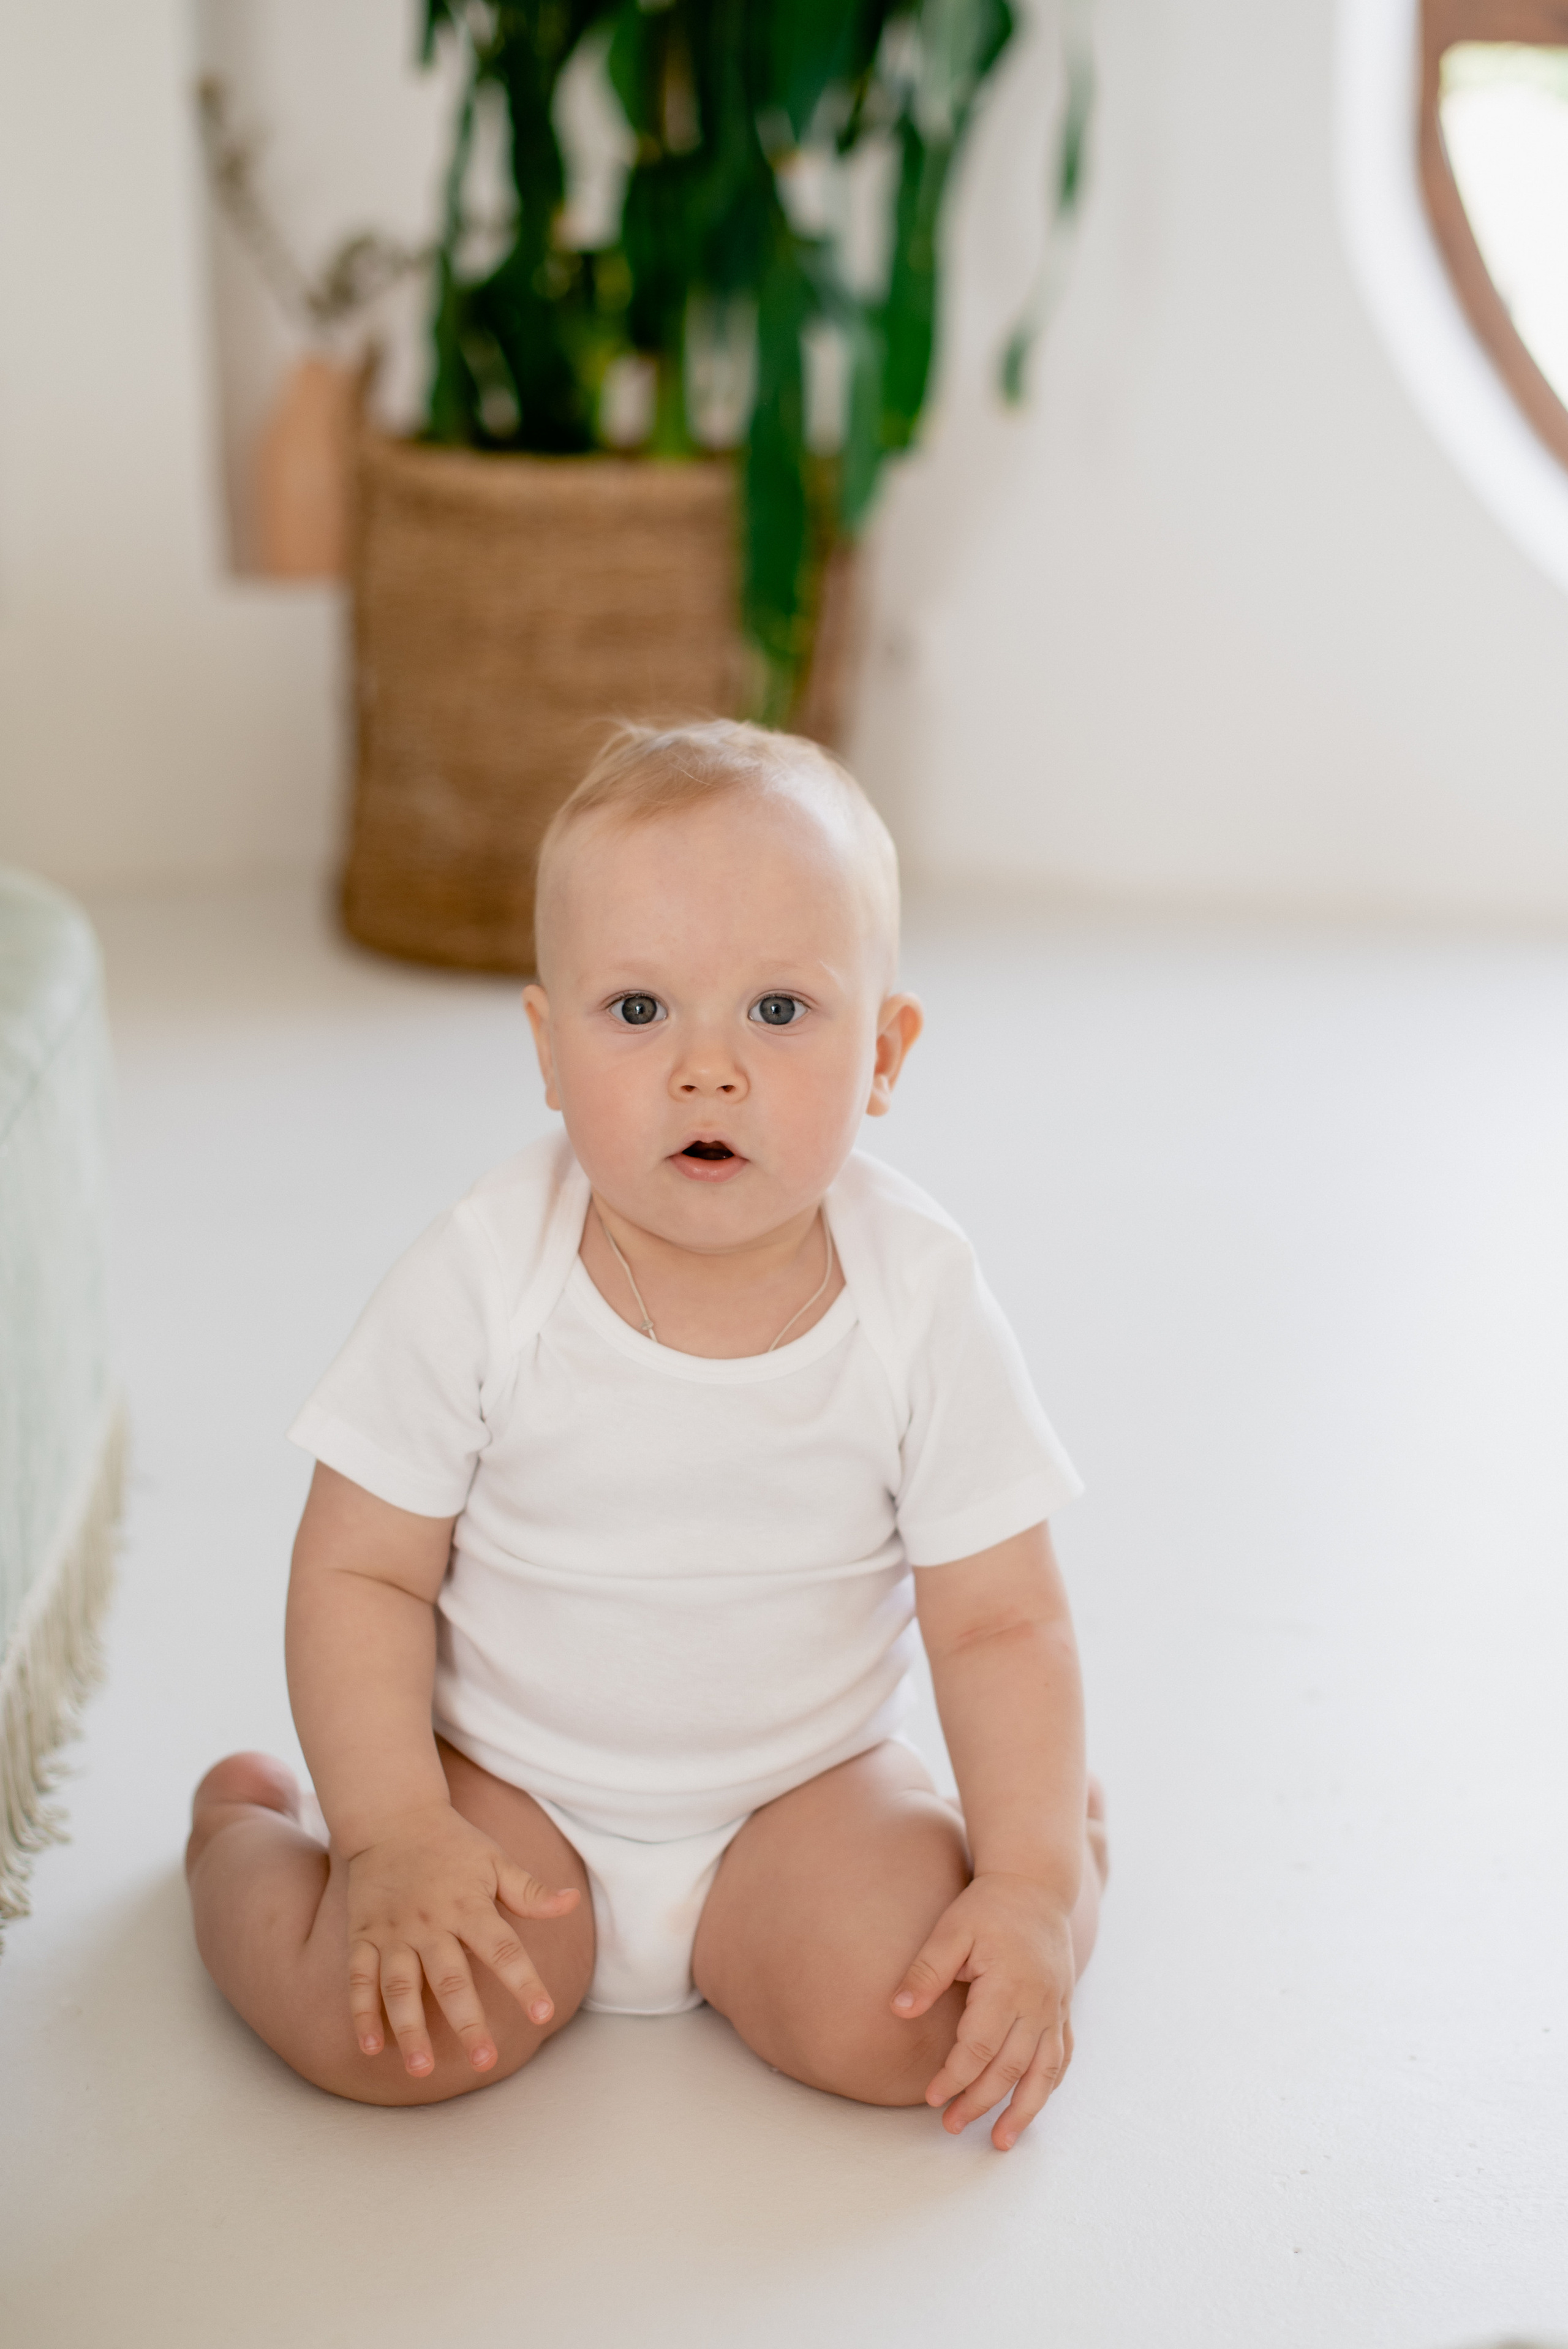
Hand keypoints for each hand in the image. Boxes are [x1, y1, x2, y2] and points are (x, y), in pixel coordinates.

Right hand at [345, 1803, 579, 2077]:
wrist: (392, 1818)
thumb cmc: (452, 1844)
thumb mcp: (494, 1860)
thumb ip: (529, 1889)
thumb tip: (572, 1902)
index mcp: (469, 1906)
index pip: (503, 1949)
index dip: (524, 1982)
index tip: (543, 2015)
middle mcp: (431, 1924)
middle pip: (450, 1978)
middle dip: (468, 2022)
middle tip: (484, 2061)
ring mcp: (393, 1933)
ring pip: (400, 1987)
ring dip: (410, 2029)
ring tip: (422, 2069)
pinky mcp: (362, 1937)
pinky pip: (359, 1979)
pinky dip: (362, 2014)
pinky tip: (371, 2048)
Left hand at [891, 1871, 1076, 2149]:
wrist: (1035, 1884)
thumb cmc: (987, 1906)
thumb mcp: (950, 1929)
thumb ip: (926, 1971)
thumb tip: (897, 2010)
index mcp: (1008, 1985)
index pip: (980, 2047)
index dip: (956, 2077)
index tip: (932, 2098)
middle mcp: (1038, 2004)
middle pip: (1010, 2068)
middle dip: (980, 2102)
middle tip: (951, 2126)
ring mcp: (1055, 2008)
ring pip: (1044, 2072)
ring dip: (1024, 2110)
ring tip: (1001, 2142)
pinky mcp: (1063, 2008)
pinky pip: (1062, 2056)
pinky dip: (1048, 2085)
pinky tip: (1032, 2104)